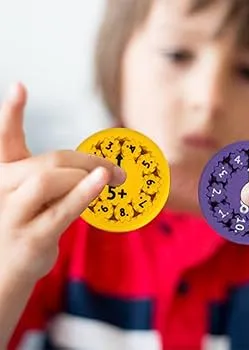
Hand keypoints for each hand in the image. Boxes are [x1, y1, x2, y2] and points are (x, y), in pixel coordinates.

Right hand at [0, 82, 125, 281]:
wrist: (4, 276)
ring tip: (112, 179)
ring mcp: (11, 215)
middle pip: (49, 160)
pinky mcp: (30, 238)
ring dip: (86, 176)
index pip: (4, 140)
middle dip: (88, 160)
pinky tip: (103, 180)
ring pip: (50, 178)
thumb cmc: (23, 232)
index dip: (11, 113)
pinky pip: (61, 210)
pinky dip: (84, 193)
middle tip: (117, 167)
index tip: (21, 86)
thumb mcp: (33, 203)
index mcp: (3, 177)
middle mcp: (1, 190)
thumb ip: (56, 183)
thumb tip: (98, 170)